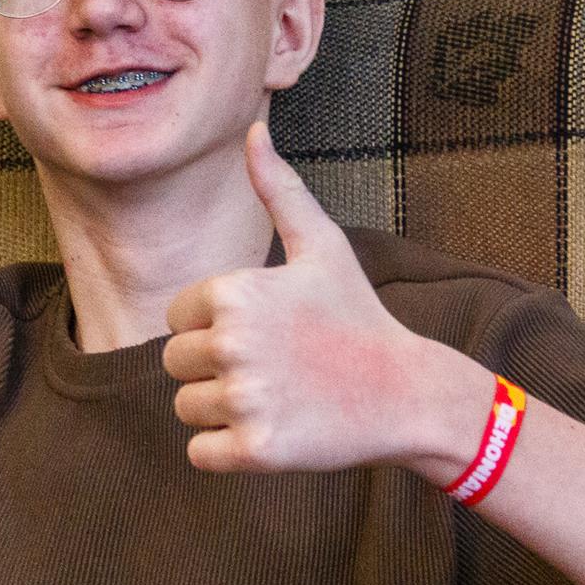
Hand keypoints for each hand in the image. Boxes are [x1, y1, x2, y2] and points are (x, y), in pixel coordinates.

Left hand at [161, 122, 485, 475]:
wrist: (409, 394)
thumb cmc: (356, 315)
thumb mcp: (322, 246)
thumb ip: (279, 189)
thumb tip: (254, 131)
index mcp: (234, 292)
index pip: (177, 318)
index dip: (214, 327)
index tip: (265, 332)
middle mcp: (233, 343)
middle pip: (175, 363)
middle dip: (214, 368)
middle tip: (271, 368)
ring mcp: (244, 399)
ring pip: (186, 407)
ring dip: (220, 409)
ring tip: (275, 396)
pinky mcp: (256, 450)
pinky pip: (199, 453)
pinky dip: (225, 450)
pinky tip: (271, 430)